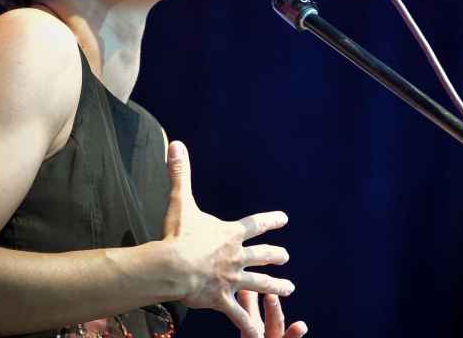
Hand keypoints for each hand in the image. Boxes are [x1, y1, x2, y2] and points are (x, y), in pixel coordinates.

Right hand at [162, 141, 294, 337]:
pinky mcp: (221, 300)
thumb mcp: (180, 201)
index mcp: (230, 234)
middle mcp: (236, 256)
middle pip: (263, 256)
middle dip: (276, 256)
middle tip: (286, 258)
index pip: (256, 224)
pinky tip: (259, 333)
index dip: (271, 220)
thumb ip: (180, 173)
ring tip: (289, 289)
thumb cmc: (177, 234)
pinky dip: (248, 324)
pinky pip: (238, 315)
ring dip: (275, 287)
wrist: (173, 266)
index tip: (284, 219)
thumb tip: (176, 144)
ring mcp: (231, 280)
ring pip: (259, 285)